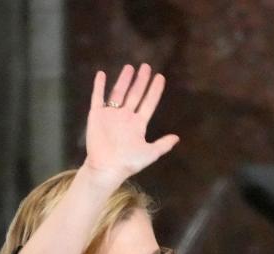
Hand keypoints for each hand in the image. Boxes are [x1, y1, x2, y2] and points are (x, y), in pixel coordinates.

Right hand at [82, 63, 178, 185]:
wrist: (106, 167)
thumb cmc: (128, 162)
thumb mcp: (150, 154)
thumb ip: (163, 144)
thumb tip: (177, 138)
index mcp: (138, 124)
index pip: (148, 103)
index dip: (154, 90)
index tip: (160, 77)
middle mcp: (125, 117)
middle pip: (135, 94)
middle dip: (140, 81)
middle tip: (146, 66)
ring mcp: (111, 115)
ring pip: (119, 93)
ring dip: (124, 80)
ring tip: (129, 67)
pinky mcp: (97, 115)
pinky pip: (97, 97)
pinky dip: (99, 86)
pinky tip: (101, 74)